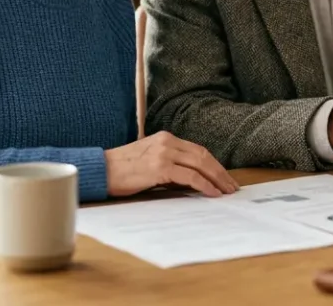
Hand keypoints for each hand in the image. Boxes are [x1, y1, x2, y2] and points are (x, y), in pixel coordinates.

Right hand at [104, 132, 238, 197]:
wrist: (100, 171)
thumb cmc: (122, 171)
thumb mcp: (149, 161)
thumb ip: (170, 165)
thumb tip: (194, 181)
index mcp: (166, 138)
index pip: (198, 150)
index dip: (214, 164)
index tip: (224, 177)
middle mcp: (167, 142)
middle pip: (203, 155)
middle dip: (220, 172)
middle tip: (232, 186)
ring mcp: (163, 153)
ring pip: (200, 164)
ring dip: (217, 179)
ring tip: (226, 192)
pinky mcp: (159, 167)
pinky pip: (189, 176)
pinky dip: (204, 185)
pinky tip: (212, 193)